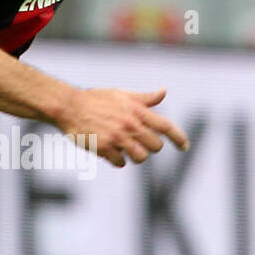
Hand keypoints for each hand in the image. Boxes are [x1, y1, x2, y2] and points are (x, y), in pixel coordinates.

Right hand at [57, 87, 189, 167]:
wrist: (69, 106)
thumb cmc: (96, 99)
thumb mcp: (122, 95)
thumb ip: (144, 98)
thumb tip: (163, 92)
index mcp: (136, 110)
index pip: (165, 126)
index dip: (178, 137)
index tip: (185, 147)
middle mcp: (130, 124)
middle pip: (155, 146)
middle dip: (151, 147)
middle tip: (140, 143)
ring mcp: (117, 137)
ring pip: (140, 157)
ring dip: (136, 156)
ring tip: (126, 149)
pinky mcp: (104, 148)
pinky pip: (120, 163)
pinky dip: (118, 160)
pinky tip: (111, 153)